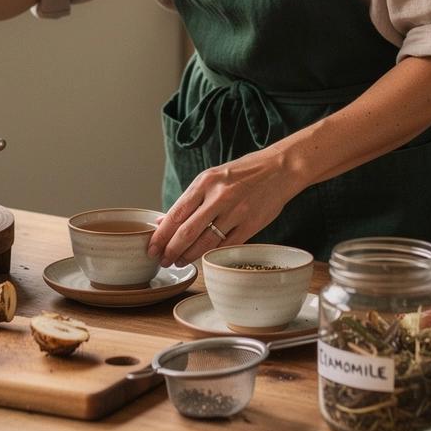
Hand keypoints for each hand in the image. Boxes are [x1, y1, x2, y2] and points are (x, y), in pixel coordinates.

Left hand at [148, 146, 296, 267]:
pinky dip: (212, 255)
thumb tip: (164, 220)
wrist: (279, 169)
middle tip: (163, 261)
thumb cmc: (242, 173)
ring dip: (189, 256)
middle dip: (171, 251)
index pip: (176, 214)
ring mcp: (236, 212)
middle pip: (187, 232)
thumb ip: (190, 200)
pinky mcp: (251, 225)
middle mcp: (219, 196)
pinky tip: (203, 259)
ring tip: (180, 261)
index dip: (160, 235)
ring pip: (205, 243)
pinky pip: (226, 246)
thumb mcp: (212, 177)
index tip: (151, 248)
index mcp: (205, 182)